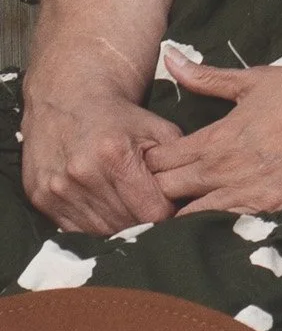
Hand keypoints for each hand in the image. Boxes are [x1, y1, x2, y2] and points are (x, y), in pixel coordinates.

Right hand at [21, 72, 182, 234]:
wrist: (68, 98)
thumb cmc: (120, 116)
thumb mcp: (159, 129)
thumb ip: (179, 164)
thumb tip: (192, 199)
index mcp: (114, 155)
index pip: (152, 212)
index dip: (167, 213)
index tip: (172, 205)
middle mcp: (81, 174)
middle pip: (127, 224)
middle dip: (145, 220)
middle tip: (151, 206)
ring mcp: (57, 188)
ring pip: (102, 231)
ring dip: (120, 224)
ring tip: (129, 206)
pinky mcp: (40, 197)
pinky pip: (75, 229)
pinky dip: (94, 224)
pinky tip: (105, 207)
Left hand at [144, 52, 281, 214]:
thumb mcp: (253, 80)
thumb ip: (206, 77)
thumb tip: (169, 58)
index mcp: (214, 139)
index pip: (157, 161)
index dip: (146, 164)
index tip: (146, 165)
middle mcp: (223, 171)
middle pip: (165, 193)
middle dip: (154, 193)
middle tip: (151, 194)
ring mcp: (247, 195)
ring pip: (190, 218)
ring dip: (179, 215)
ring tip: (174, 216)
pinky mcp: (272, 211)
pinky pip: (228, 227)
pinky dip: (213, 228)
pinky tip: (209, 228)